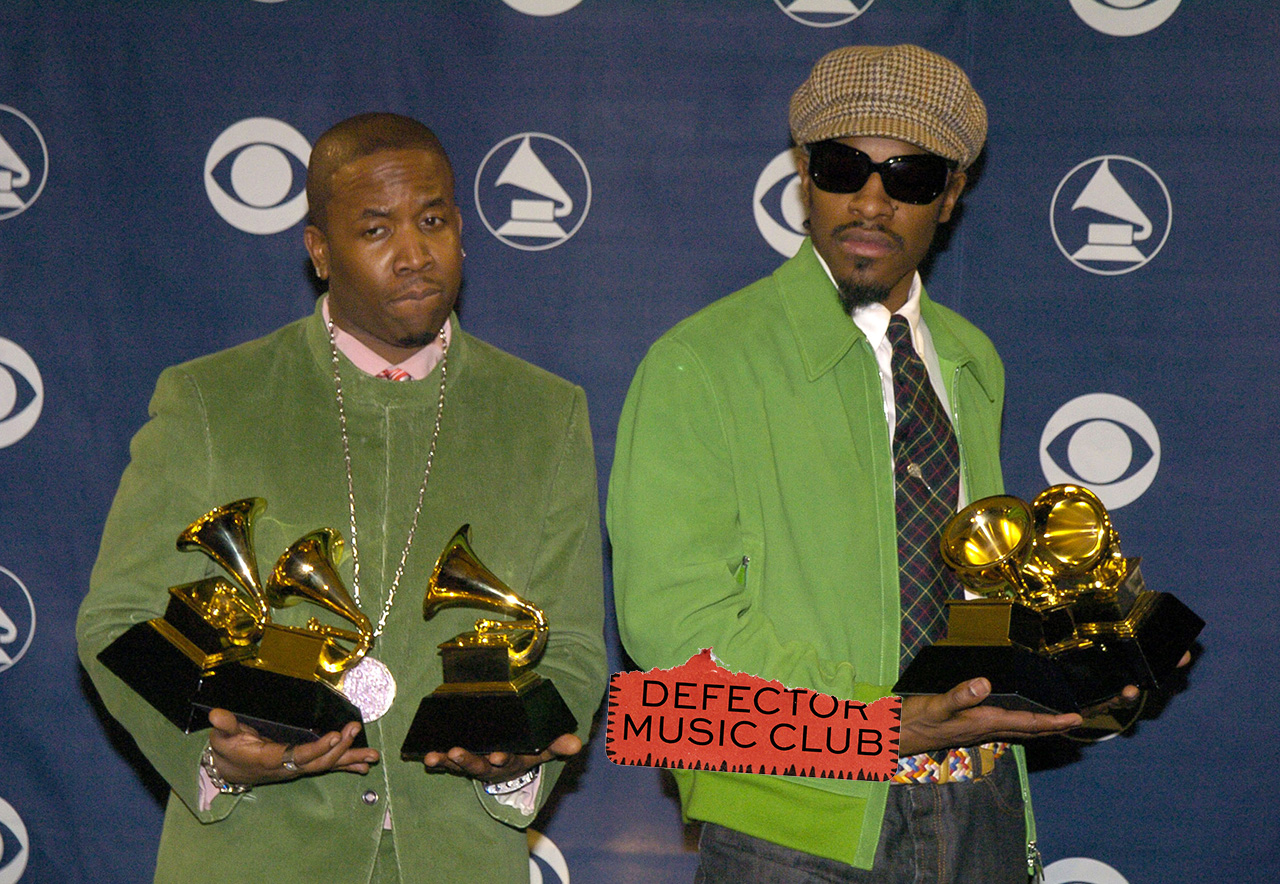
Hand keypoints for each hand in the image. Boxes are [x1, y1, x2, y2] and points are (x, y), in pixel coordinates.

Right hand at [206, 708, 380, 786]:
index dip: (318, 748)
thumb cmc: (228, 750)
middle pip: (318, 761)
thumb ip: (224, 725)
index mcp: (271, 759)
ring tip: (372, 756)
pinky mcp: (302, 766)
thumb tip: (217, 714)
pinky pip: (327, 767)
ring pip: (327, 766)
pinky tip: (363, 765)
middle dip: (340, 748)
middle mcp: (288, 767)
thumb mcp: (222, 737)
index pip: (298, 755)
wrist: (229, 770)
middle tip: (355, 729)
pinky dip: (347, 764)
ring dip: (350, 758)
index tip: (336, 736)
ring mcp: (297, 768)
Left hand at [421, 732, 581, 783]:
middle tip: (457, 752)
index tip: (497, 756)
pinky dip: (436, 761)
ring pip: (458, 766)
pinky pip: (445, 763)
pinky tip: (426, 756)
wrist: (508, 765)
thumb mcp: (542, 750)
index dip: (502, 759)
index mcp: (510, 762)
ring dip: (446, 761)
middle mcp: (488, 767)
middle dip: (467, 760)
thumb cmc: (525, 752)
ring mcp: (471, 765)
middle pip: (477, 766)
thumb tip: (577, 743)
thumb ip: (558, 745)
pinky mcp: (457, 762)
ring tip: (434, 756)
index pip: (507, 761)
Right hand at [898, 678, 1081, 755]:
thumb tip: (986, 683)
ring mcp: (974, 732)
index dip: (1052, 721)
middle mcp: (983, 730)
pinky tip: (1013, 718)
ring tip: (1053, 720)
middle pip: (1026, 730)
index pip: (1026, 723)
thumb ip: (959, 695)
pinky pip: (1001, 728)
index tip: (1075, 719)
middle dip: (1052, 727)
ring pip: (1015, 730)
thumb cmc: (912, 722)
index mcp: (981, 722)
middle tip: (1074, 721)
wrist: (891, 739)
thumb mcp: (935, 705)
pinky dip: (1016, 723)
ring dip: (1037, 726)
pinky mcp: (965, 729)